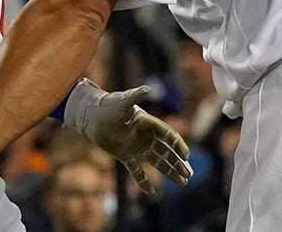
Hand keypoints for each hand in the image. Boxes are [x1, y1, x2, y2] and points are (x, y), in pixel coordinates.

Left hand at [64, 78, 192, 193]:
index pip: (168, 135)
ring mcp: (137, 147)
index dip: (178, 145)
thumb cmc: (108, 105)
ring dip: (169, 171)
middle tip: (189, 174)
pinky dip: (143, 181)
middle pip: (166, 151)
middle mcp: (146, 136)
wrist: (91, 115)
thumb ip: (135, 96)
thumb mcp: (122, 102)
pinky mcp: (125, 155)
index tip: (186, 156)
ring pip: (157, 162)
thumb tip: (147, 89)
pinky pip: (136, 171)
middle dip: (178, 163)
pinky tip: (150, 192)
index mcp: (148, 124)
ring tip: (182, 182)